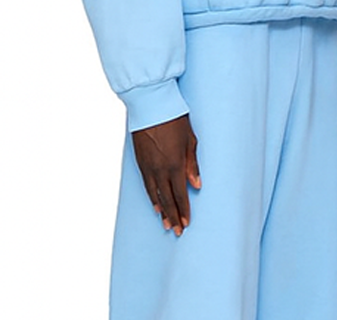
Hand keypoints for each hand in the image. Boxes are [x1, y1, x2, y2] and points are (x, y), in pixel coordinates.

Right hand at [131, 114, 200, 235]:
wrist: (150, 104)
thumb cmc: (174, 118)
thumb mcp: (190, 139)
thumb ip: (193, 163)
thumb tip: (197, 185)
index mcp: (175, 164)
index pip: (180, 194)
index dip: (184, 210)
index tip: (187, 223)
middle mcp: (160, 169)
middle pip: (167, 199)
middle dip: (173, 216)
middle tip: (177, 231)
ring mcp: (148, 166)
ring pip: (155, 195)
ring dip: (161, 210)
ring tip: (166, 224)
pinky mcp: (140, 161)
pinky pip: (146, 185)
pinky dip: (151, 197)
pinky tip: (155, 205)